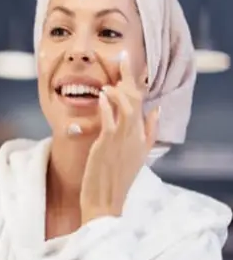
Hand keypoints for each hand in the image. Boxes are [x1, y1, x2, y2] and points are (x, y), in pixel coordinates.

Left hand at [80, 52, 158, 223]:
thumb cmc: (115, 179)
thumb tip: (156, 111)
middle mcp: (135, 137)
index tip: (136, 65)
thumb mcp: (136, 155)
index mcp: (142, 138)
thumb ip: (147, 132)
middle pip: (138, 100)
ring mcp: (123, 141)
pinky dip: (108, 106)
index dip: (140, 84)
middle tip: (125, 56)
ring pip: (128, 107)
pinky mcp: (108, 146)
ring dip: (120, 88)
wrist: (106, 203)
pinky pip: (111, 121)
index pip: (145, 104)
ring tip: (112, 74)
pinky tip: (103, 94)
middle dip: (131, 76)